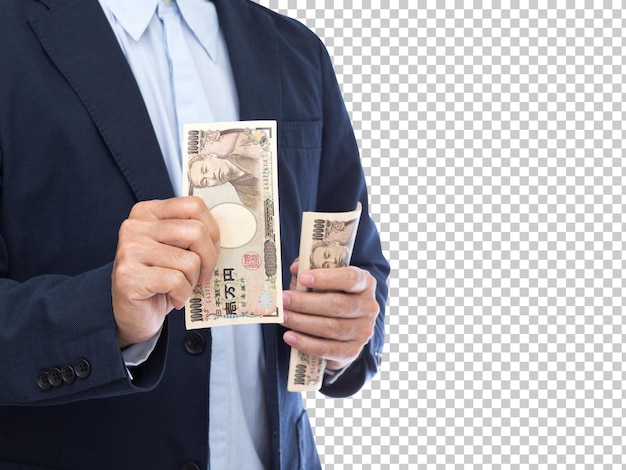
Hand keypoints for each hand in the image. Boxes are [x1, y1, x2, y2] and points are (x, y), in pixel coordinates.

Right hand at [111, 197, 219, 347]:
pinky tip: (172, 298)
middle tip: (203, 276)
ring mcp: (130, 250)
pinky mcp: (129, 276)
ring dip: (192, 281)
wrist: (132, 314)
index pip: (193, 205)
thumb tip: (221, 238)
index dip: (212, 230)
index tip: (213, 249)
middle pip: (196, 232)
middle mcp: (135, 226)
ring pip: (189, 260)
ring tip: (180, 288)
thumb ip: (191, 235)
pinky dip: (182, 294)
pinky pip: (176, 281)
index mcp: (147, 212)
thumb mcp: (176, 250)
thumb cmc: (160, 280)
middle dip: (209, 259)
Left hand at [281, 260, 378, 370]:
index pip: (350, 278)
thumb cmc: (330, 295)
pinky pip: (327, 349)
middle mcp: (368, 307)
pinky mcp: (352, 351)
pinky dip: (306, 343)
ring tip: (282, 317)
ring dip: (302, 322)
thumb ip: (310, 271)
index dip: (326, 278)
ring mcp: (363, 331)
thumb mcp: (322, 280)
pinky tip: (290, 336)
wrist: (342, 327)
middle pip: (337, 304)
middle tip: (283, 300)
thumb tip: (296, 267)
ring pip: (331, 327)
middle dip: (305, 302)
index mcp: (365, 283)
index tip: (303, 277)